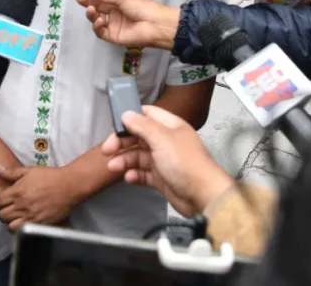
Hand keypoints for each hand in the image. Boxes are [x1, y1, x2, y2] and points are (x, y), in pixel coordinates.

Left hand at [0, 165, 74, 231]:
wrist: (69, 185)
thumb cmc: (49, 176)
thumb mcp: (29, 170)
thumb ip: (11, 172)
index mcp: (17, 192)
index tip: (3, 202)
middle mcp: (21, 206)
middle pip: (2, 216)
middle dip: (3, 213)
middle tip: (9, 210)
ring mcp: (30, 216)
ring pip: (10, 227)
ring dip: (10, 223)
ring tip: (15, 218)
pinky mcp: (40, 224)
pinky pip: (24, 232)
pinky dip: (21, 229)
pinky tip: (25, 224)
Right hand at [75, 0, 179, 49]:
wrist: (155, 25)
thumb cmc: (142, 6)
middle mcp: (115, 10)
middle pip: (98, 5)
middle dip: (88, 1)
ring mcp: (113, 23)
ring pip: (97, 18)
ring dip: (92, 14)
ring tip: (91, 10)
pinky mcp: (112, 35)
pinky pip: (100, 31)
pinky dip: (97, 26)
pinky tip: (101, 21)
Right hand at [101, 106, 233, 217]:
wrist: (202, 196)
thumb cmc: (186, 164)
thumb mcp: (162, 139)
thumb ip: (142, 125)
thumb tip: (127, 114)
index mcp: (170, 127)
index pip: (147, 115)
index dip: (130, 118)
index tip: (115, 125)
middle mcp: (166, 142)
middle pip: (138, 137)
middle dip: (122, 143)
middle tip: (108, 150)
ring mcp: (164, 160)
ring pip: (138, 156)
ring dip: (124, 160)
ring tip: (114, 167)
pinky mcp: (162, 178)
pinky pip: (143, 174)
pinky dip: (134, 175)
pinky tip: (129, 177)